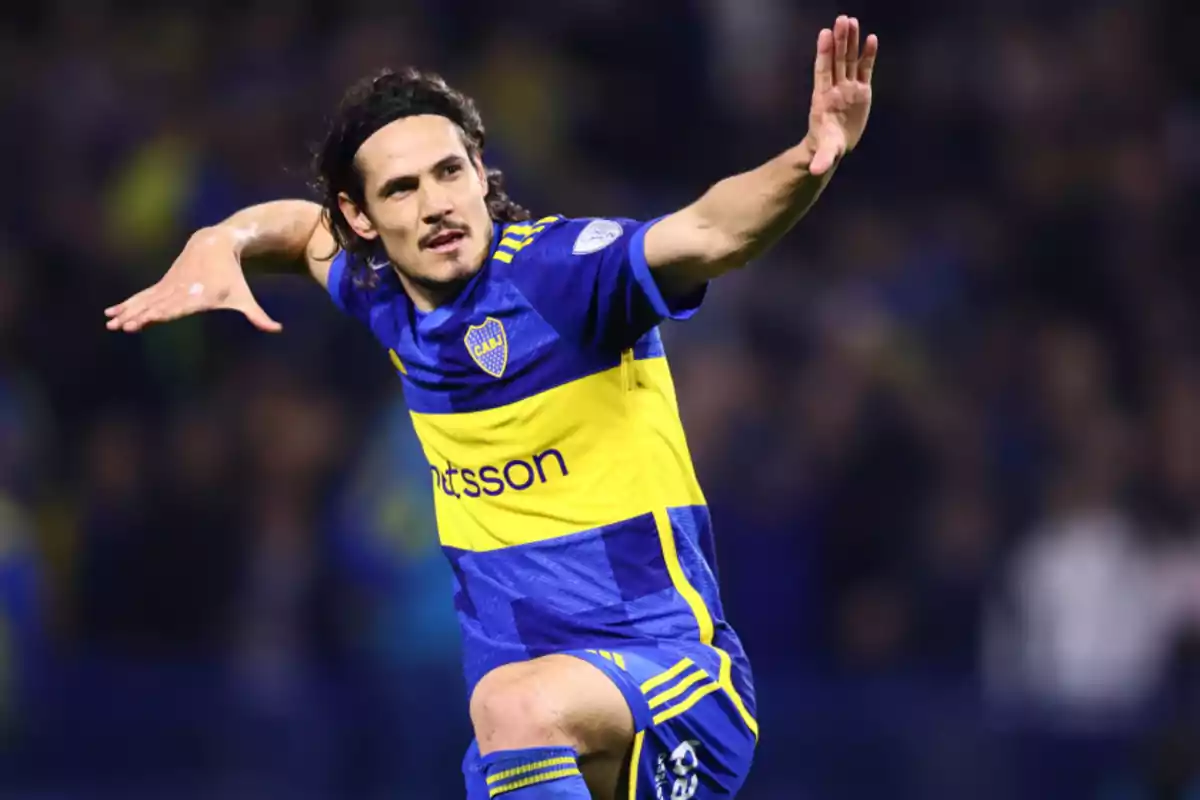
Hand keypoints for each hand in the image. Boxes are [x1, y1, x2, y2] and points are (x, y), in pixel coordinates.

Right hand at [105, 229, 281, 332]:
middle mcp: (180, 291)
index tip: (149, 319)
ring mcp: (169, 287)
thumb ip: (258, 315)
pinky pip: (142, 296)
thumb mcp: (244, 297)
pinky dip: (128, 304)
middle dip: (141, 315)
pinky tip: (111, 313)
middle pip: (158, 306)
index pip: (178, 308)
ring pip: (145, 301)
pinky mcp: (163, 284)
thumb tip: (277, 329)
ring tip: (110, 323)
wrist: (217, 244)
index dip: (163, 313)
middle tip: (125, 326)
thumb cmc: (233, 277)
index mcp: (198, 296)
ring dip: (128, 312)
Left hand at [806, 15, 878, 175]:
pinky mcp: (861, 91)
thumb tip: (815, 171)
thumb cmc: (826, 148)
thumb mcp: (825, 153)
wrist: (833, 146)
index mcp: (824, 99)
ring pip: (850, 61)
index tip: (825, 34)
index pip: (823, 71)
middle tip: (842, 20)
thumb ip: (822, 159)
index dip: (824, 53)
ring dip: (851, 42)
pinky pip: (865, 70)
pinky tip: (871, 39)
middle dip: (840, 41)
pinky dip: (868, 56)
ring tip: (852, 21)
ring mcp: (848, 88)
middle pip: (838, 60)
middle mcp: (836, 89)